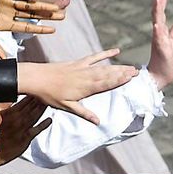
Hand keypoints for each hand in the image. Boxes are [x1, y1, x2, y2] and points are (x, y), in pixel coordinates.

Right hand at [0, 97, 50, 167]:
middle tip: (48, 92)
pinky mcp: (26, 139)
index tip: (37, 88)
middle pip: (31, 107)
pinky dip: (44, 124)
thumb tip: (5, 101)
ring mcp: (23, 129)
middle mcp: (17, 120)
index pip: (23, 101)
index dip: (31, 95)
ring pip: (36, 116)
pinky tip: (49, 120)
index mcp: (8, 113)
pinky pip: (37, 130)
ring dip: (42, 108)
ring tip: (49, 102)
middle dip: (39, 99)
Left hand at [18, 51, 138, 123]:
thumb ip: (84, 113)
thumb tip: (98, 122)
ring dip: (118, 66)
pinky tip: (115, 51)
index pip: (106, 83)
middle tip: (138, 71)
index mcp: (85, 87)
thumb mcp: (66, 107)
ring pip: (104, 66)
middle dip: (124, 73)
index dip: (119, 80)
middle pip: (108, 74)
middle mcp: (86, 76)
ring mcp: (82, 68)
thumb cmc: (49, 94)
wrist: (35, 78)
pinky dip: (105, 54)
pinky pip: (94, 57)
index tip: (131, 78)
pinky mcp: (77, 63)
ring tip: (131, 66)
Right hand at [148, 0, 172, 89]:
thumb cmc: (166, 59)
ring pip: (157, 23)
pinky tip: (156, 25)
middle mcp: (158, 33)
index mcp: (161, 31)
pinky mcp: (160, 49)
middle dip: (160, 0)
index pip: (161, 12)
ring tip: (157, 0)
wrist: (162, 75)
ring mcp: (158, 40)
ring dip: (157, 11)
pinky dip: (157, 31)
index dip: (162, 0)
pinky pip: (157, 39)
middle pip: (158, 13)